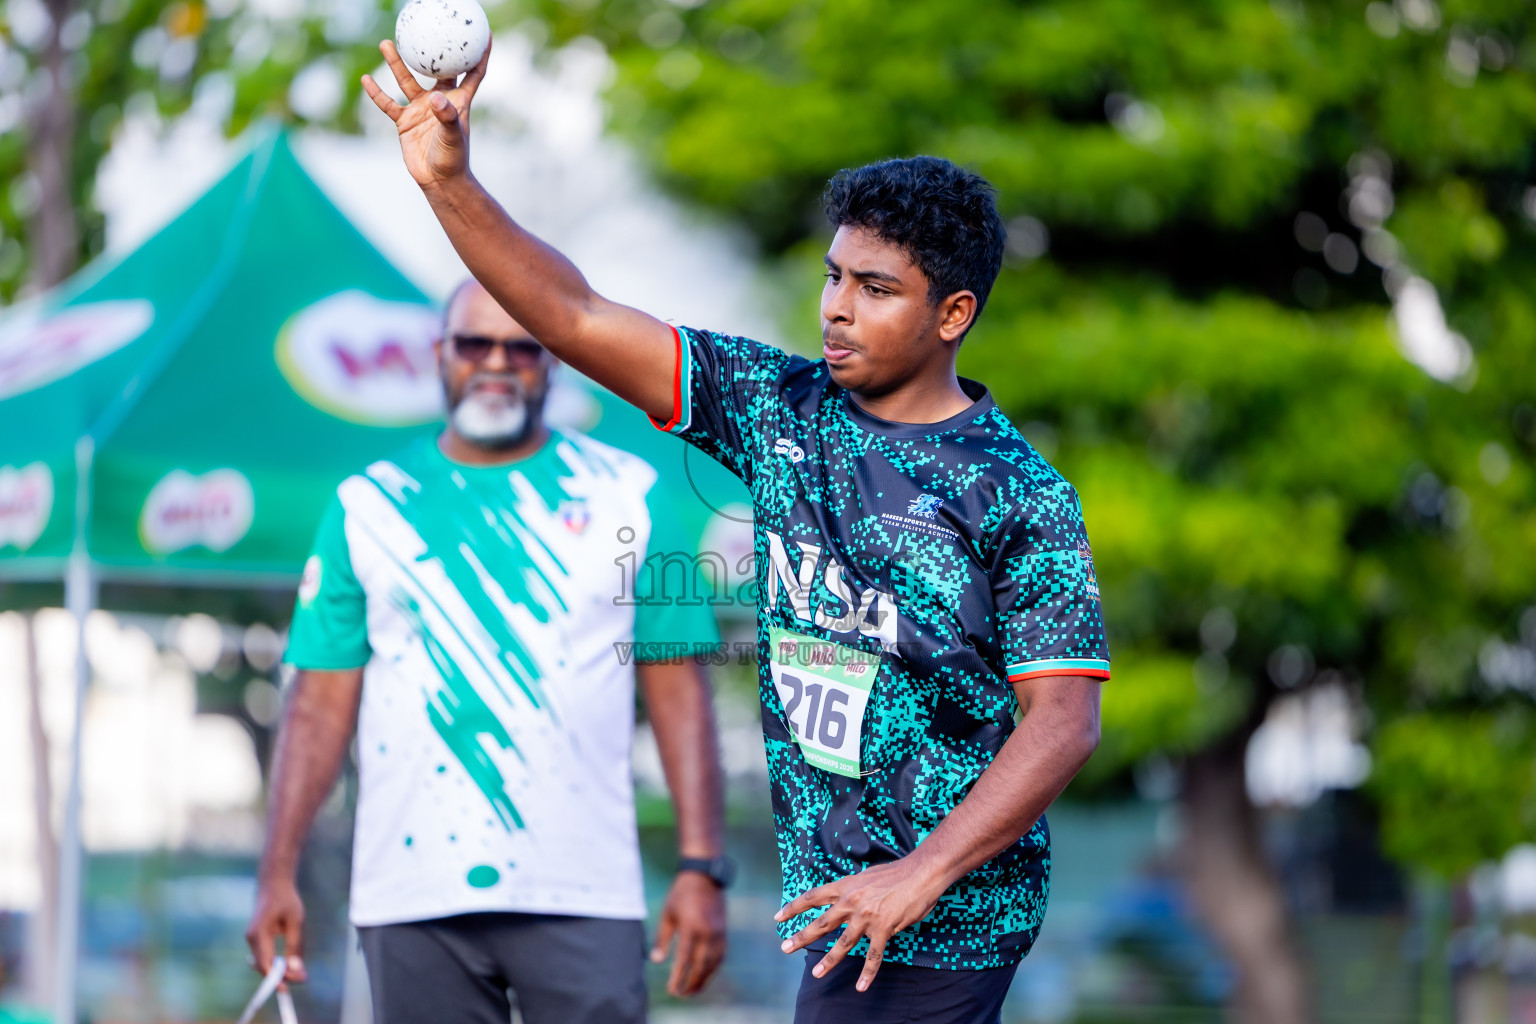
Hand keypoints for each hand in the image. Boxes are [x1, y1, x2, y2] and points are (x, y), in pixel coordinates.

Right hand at [246, 876, 306, 985]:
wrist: (273, 882)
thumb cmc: (286, 898)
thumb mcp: (295, 921)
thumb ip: (294, 945)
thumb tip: (296, 969)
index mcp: (259, 934)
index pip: (265, 964)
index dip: (276, 979)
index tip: (289, 989)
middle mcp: (252, 938)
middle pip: (264, 966)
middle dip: (281, 975)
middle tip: (303, 977)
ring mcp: (252, 938)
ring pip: (264, 962)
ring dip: (279, 969)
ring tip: (300, 971)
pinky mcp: (256, 937)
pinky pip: (265, 955)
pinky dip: (275, 962)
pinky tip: (290, 963)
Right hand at [361, 38, 489, 188]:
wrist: (439, 180)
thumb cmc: (454, 159)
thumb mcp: (453, 137)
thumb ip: (447, 117)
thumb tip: (435, 99)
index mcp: (458, 101)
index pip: (473, 73)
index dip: (480, 54)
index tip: (484, 33)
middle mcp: (439, 101)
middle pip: (436, 69)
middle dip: (432, 50)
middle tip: (424, 29)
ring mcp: (421, 110)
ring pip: (407, 80)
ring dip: (397, 63)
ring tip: (387, 43)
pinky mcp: (405, 122)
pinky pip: (388, 103)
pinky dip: (377, 93)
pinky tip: (366, 79)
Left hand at [650, 871, 726, 996]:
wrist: (705, 875)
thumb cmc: (681, 894)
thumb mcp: (667, 914)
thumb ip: (662, 939)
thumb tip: (656, 961)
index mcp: (691, 927)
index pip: (684, 960)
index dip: (678, 977)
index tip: (672, 990)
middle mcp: (707, 932)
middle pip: (700, 966)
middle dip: (691, 983)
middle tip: (682, 995)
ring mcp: (718, 932)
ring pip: (713, 963)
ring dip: (703, 979)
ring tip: (694, 990)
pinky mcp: (724, 931)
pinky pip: (721, 955)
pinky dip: (713, 968)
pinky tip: (705, 974)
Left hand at [775, 857, 947, 992]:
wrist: (922, 872)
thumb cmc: (899, 872)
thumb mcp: (868, 876)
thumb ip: (855, 890)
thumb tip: (850, 904)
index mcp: (847, 885)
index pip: (813, 896)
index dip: (794, 907)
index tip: (778, 917)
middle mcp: (852, 901)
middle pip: (821, 923)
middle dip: (801, 937)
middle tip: (785, 948)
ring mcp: (866, 916)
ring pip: (843, 944)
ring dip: (828, 961)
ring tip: (816, 973)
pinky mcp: (884, 928)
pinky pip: (873, 956)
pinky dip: (867, 973)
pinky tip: (861, 986)